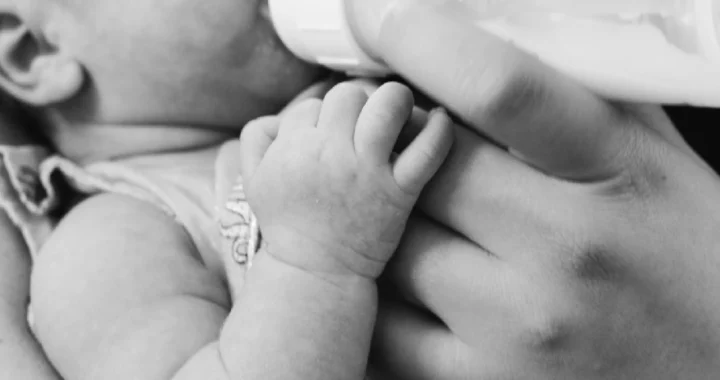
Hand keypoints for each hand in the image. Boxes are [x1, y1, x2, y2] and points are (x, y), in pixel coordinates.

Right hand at [238, 82, 452, 279]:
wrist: (315, 271)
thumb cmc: (286, 223)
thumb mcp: (253, 180)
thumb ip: (257, 138)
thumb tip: (283, 114)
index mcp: (292, 148)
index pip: (313, 106)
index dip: (320, 119)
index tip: (327, 139)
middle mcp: (329, 153)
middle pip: (348, 96)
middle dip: (355, 105)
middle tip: (360, 126)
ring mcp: (368, 171)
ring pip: (389, 104)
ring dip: (396, 102)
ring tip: (397, 114)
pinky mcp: (399, 191)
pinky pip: (428, 149)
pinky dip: (439, 130)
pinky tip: (440, 119)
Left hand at [367, 3, 719, 378]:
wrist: (718, 369)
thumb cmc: (686, 255)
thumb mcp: (654, 159)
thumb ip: (574, 102)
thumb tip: (484, 42)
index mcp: (615, 174)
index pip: (501, 89)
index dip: (422, 42)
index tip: (382, 21)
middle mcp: (564, 252)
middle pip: (423, 171)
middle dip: (396, 145)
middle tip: (395, 137)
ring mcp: (517, 327)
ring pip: (392, 249)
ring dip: (386, 220)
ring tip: (412, 213)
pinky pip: (387, 328)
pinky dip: (381, 294)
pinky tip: (406, 275)